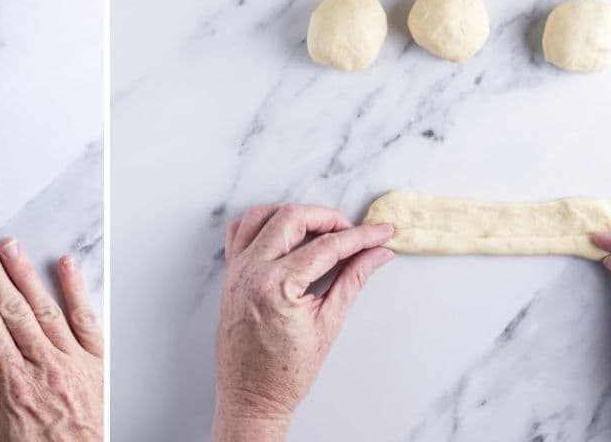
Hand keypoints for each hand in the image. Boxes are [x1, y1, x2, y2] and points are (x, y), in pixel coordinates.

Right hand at [0, 231, 102, 440]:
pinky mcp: (99, 362)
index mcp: (16, 385)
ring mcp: (74, 361)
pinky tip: (65, 264)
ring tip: (8, 244)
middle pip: (11, 308)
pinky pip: (87, 321)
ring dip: (24, 273)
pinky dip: (76, 291)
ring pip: (45, 307)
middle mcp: (45, 366)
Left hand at [213, 204, 394, 441]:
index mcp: (276, 287)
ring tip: (321, 229)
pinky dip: (262, 223)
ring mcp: (235, 271)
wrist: (251, 396)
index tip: (381, 232)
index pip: (326, 247)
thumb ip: (353, 281)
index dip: (359, 236)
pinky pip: (239, 232)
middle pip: (291, 218)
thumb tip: (377, 254)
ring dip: (293, 214)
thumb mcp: (328, 324)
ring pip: (261, 216)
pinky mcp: (229, 274)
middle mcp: (250, 272)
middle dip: (326, 218)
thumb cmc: (287, 371)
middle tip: (351, 231)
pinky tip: (284, 233)